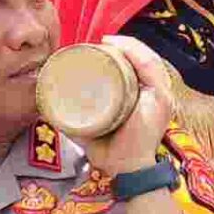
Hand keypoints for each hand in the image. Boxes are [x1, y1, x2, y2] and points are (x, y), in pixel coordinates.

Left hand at [88, 35, 174, 177]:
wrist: (129, 171)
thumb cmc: (115, 154)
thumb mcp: (94, 130)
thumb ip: (77, 121)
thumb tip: (51, 111)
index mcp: (148, 98)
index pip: (142, 66)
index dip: (125, 50)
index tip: (102, 44)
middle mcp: (158, 95)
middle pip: (145, 59)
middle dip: (125, 45)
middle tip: (102, 41)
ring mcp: (162, 97)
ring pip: (148, 60)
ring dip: (129, 46)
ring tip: (108, 41)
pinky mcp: (161, 100)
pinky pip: (151, 69)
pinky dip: (137, 54)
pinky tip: (122, 46)